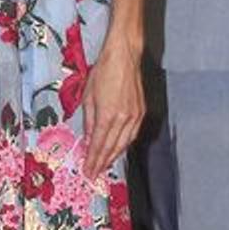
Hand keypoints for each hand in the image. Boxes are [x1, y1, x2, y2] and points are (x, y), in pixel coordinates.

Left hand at [81, 36, 144, 178]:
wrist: (124, 56)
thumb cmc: (104, 71)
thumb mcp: (88, 96)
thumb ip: (88, 120)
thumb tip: (87, 138)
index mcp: (108, 115)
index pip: (98, 144)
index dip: (93, 160)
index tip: (88, 170)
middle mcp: (124, 118)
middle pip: (112, 148)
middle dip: (102, 163)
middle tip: (94, 173)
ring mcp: (135, 116)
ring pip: (124, 144)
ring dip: (114, 156)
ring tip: (104, 165)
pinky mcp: (141, 112)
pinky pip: (132, 135)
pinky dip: (124, 145)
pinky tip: (118, 149)